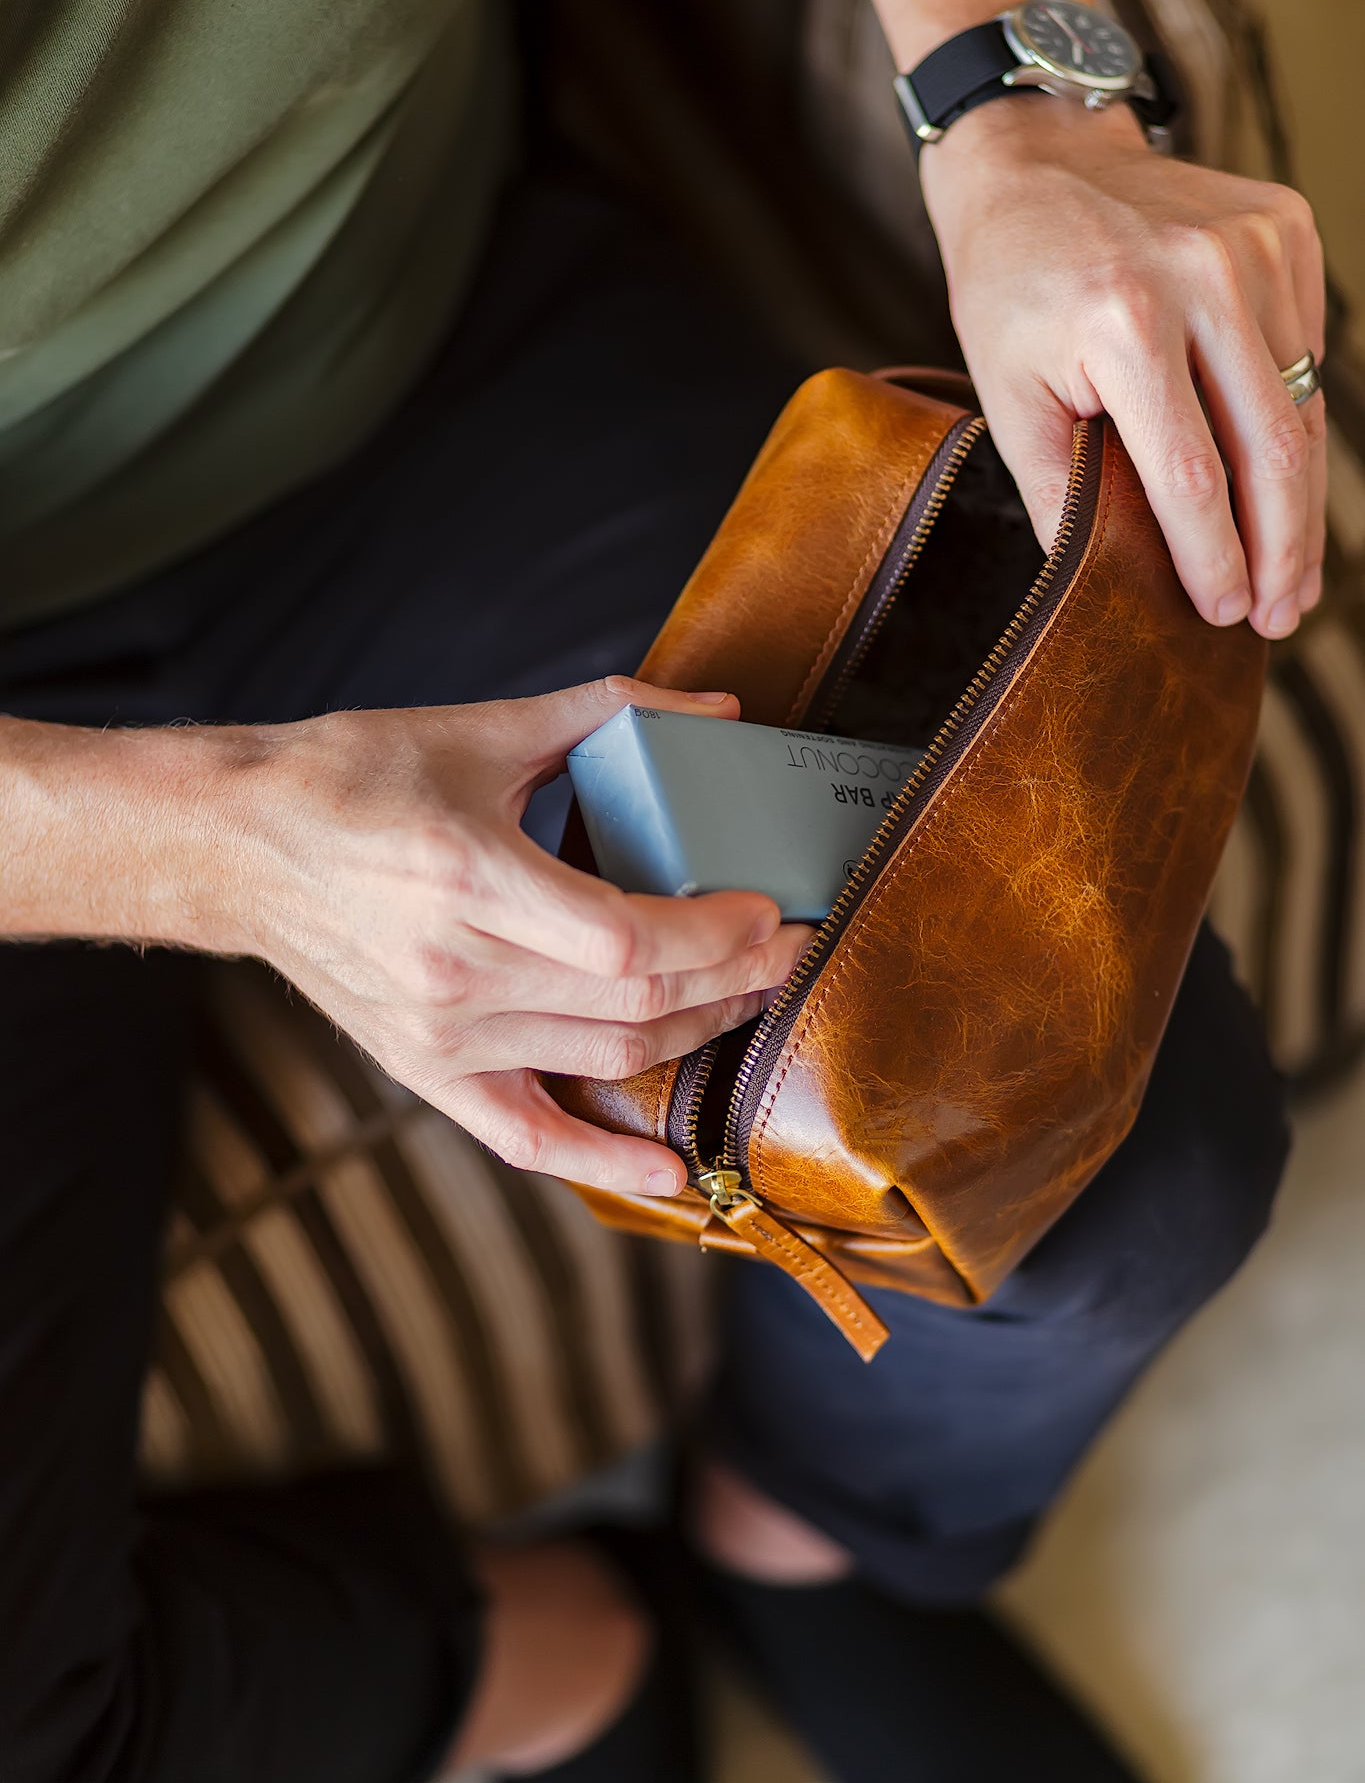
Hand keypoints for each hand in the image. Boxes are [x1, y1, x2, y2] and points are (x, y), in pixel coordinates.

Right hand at [222, 677, 808, 1195]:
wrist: (240, 846)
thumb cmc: (350, 778)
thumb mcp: (474, 730)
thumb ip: (601, 714)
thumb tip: (711, 708)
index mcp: (469, 878)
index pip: (628, 939)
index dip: (716, 935)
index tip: (770, 908)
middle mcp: (455, 970)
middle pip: (635, 1001)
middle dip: (736, 977)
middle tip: (794, 946)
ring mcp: (440, 1034)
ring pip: (604, 1057)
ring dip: (698, 1033)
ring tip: (754, 996)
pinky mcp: (425, 1070)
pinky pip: (525, 1137)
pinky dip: (602, 1161)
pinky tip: (669, 1172)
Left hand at [920, 95, 1326, 638]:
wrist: (1039, 158)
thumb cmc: (1011, 284)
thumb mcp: (1004, 391)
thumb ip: (1057, 486)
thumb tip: (1103, 582)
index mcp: (1124, 323)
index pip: (1191, 474)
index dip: (1216, 556)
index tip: (1226, 613)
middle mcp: (1203, 278)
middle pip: (1273, 448)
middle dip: (1283, 549)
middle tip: (1281, 614)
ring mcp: (1255, 247)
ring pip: (1303, 406)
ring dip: (1302, 503)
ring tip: (1293, 573)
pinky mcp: (1286, 230)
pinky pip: (1307, 352)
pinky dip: (1297, 422)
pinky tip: (1280, 479)